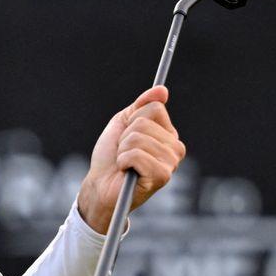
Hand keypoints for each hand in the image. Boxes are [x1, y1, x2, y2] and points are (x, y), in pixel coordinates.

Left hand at [76, 86, 186, 234]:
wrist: (100, 185)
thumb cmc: (111, 157)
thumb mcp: (122, 123)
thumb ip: (141, 106)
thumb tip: (162, 90)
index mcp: (168, 134)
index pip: (154, 108)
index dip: (132, 120)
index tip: (127, 136)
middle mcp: (175, 148)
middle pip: (144, 122)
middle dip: (125, 137)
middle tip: (124, 153)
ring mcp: (171, 163)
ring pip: (138, 138)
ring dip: (122, 150)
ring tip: (124, 163)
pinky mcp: (162, 176)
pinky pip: (136, 154)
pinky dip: (124, 161)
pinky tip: (127, 172)